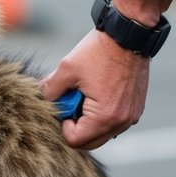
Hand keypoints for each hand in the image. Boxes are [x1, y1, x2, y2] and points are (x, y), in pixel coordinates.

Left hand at [40, 0, 175, 149]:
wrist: (129, 33)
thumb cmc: (99, 50)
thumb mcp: (66, 69)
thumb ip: (49, 90)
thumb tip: (39, 102)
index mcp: (104, 117)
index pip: (75, 141)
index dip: (63, 125)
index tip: (64, 104)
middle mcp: (121, 122)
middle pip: (90, 143)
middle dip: (76, 127)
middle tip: (73, 102)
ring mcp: (131, 117)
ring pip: (103, 134)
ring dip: (90, 121)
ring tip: (87, 94)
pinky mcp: (136, 109)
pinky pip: (115, 123)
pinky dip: (103, 115)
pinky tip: (98, 92)